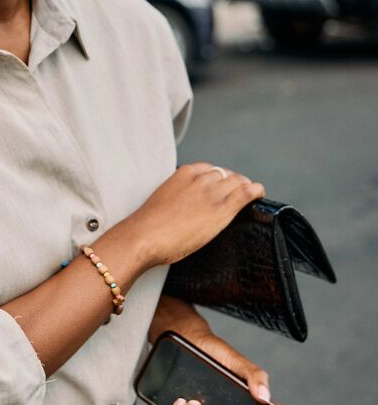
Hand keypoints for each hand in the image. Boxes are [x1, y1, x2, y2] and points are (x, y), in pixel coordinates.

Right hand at [120, 163, 265, 271]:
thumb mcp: (163, 199)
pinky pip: (246, 193)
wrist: (145, 236)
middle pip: (226, 174)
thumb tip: (182, 208)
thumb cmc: (148, 225)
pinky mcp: (222, 209)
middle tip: (237, 192)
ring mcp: (212, 193)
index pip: (209, 168)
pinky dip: (256, 191)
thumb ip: (177, 196)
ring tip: (250, 193)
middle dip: (233, 182)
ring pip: (238, 182)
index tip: (221, 185)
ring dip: (245, 186)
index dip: (219, 177)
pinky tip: (260, 193)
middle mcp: (200, 179)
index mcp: (184, 173)